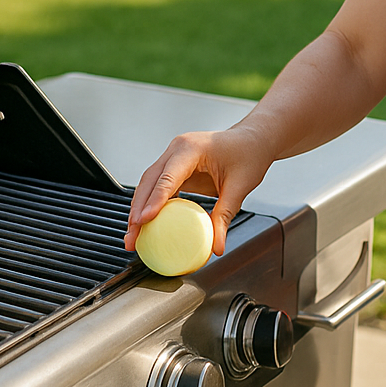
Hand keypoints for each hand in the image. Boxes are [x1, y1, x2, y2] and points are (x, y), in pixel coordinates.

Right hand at [123, 127, 273, 254]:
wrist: (252, 140)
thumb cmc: (248, 154)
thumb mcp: (239, 187)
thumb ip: (224, 217)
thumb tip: (216, 246)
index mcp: (191, 149)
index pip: (167, 177)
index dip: (154, 201)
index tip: (143, 220)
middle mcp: (177, 149)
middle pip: (149, 181)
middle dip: (137, 210)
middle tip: (133, 235)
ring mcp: (173, 156)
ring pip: (148, 183)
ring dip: (139, 208)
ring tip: (134, 235)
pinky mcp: (175, 166)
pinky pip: (158, 186)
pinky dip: (150, 204)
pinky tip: (147, 223)